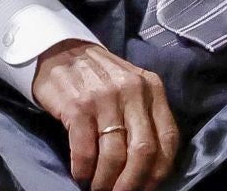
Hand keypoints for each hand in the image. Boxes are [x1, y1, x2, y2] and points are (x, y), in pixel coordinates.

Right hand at [32, 41, 178, 190]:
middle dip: (133, 183)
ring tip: (98, 188)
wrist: (58, 50)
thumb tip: (149, 168)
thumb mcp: (131, 87)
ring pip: (114, 155)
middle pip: (143, 151)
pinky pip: (85, 150)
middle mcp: (132, 91)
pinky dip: (83, 170)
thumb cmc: (97, 76)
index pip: (168, 139)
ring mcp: (104, 97)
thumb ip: (145, 116)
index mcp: (152, 88)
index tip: (146, 188)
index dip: (158, 172)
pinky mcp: (77, 106)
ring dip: (106, 181)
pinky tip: (80, 174)